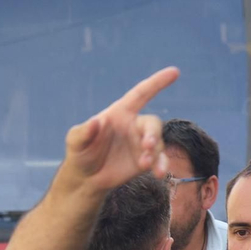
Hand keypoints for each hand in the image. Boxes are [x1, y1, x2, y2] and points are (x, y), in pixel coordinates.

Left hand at [62, 67, 178, 190]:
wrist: (86, 177)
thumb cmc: (80, 153)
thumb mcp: (76, 141)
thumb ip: (84, 131)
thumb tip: (96, 122)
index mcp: (120, 113)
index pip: (141, 94)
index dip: (157, 83)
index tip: (174, 72)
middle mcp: (134, 126)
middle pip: (152, 124)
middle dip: (152, 134)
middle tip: (147, 146)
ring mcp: (141, 144)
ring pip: (158, 144)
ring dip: (155, 153)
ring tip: (146, 165)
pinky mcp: (146, 161)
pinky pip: (160, 160)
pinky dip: (162, 165)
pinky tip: (159, 173)